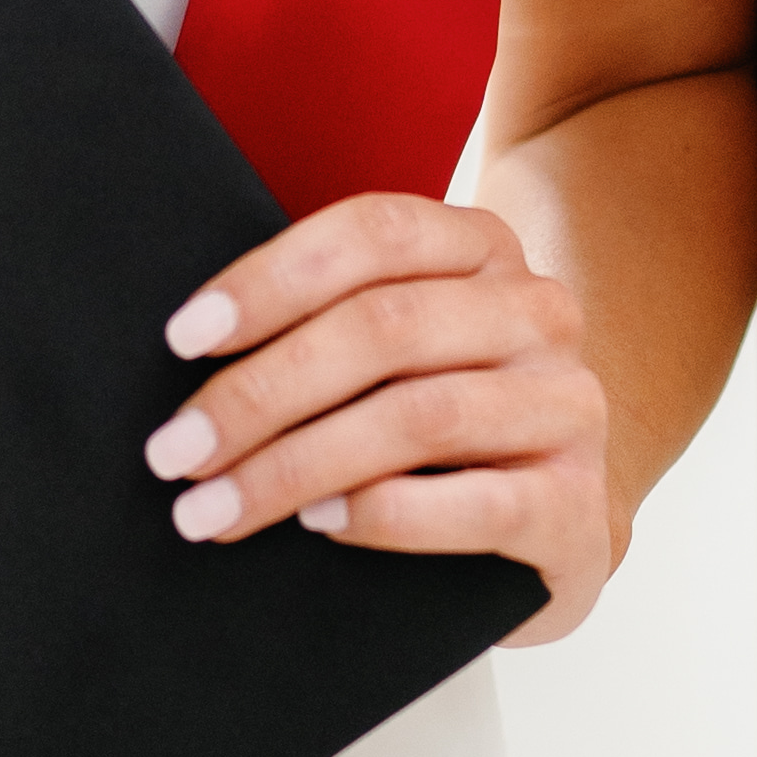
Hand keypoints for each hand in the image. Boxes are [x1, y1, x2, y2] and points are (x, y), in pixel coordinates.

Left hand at [144, 195, 617, 645]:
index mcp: (483, 248)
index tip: (183, 337)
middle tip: (177, 450)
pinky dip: (386, 514)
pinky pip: (480, 504)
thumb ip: (325, 328)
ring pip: (420, 415)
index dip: (271, 278)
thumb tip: (188, 352)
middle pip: (384, 327)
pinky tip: (320, 523)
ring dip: (297, 464)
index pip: (374, 233)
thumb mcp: (392, 355)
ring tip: (217, 505)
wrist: (552, 523)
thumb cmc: (435, 430)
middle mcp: (539, 312)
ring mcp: (569, 407)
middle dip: (260, 392)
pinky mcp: (579, 506)